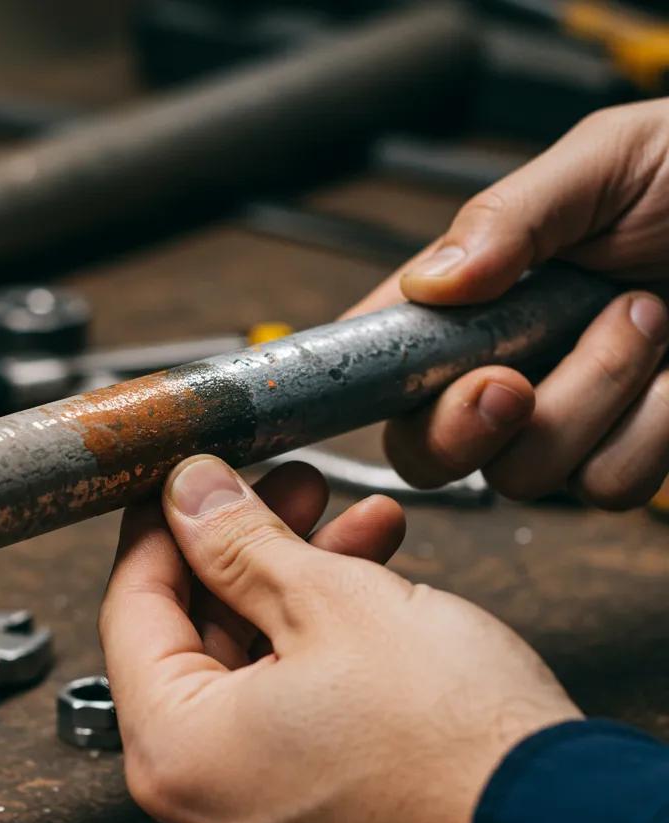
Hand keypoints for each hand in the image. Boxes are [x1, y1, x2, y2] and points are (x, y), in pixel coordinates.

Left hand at [99, 456, 580, 822]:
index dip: (161, 532)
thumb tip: (188, 495)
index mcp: (175, 758)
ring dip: (298, 603)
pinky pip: (284, 742)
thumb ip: (238, 542)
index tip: (186, 488)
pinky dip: (316, 672)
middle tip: (290, 495)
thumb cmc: (457, 747)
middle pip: (197, 649)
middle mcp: (195, 819)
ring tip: (359, 533)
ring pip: (250, 690)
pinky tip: (370, 605)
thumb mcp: (332, 603)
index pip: (130, 613)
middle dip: (250, 558)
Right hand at [348, 98, 668, 508]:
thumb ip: (508, 216)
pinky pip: (605, 484)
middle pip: (426, 453)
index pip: (376, 360)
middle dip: (465, 427)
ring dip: (592, 396)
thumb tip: (430, 284)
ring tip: (644, 316)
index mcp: (471, 302)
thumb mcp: (605, 163)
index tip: (389, 387)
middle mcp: (501, 370)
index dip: (358, 387)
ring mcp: (563, 420)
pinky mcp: (625, 455)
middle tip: (511, 381)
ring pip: (523, 472)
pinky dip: (650, 427)